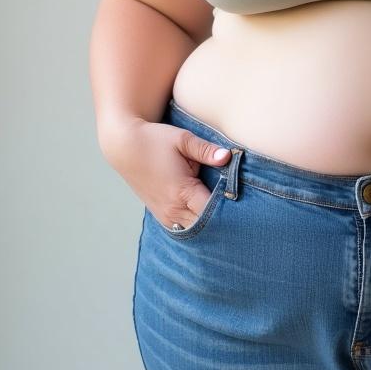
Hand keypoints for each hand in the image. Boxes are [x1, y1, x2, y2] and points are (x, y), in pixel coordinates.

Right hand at [102, 117, 231, 230]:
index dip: (229, 208)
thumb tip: (228, 156)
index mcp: (181, 192)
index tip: (245, 204)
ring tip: (230, 217)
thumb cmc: (155, 140)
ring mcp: (165, 215)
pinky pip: (184, 227)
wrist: (124, 147)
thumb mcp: (182, 139)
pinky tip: (211, 217)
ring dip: (210, 224)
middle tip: (244, 213)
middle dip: (223, 219)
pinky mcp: (161, 214)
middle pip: (206, 225)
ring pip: (195, 230)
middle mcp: (172, 209)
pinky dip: (197, 223)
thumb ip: (206, 150)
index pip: (212, 211)